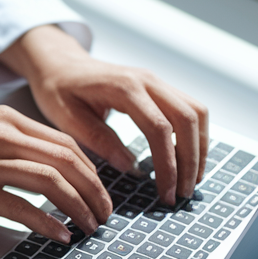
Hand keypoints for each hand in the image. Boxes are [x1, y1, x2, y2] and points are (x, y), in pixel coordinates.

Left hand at [0, 25, 208, 204]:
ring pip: (196, 113)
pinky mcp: (159, 88)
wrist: (61, 64)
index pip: (159, 128)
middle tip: (183, 194)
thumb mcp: (67, 119)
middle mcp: (148, 80)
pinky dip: (194, 135)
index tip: (166, 193)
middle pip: (188, 119)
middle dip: (191, 160)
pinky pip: (189, 110)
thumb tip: (132, 169)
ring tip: (190, 181)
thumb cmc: (58, 90)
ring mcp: (157, 81)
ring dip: (199, 148)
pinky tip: (186, 160)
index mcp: (123, 87)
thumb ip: (99, 141)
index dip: (168, 164)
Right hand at [0, 96, 112, 241]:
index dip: (94, 171)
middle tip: (105, 214)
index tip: (102, 191)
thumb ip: (9, 140)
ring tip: (89, 226)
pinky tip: (59, 233)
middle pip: (69, 162)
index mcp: (6, 120)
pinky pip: (21, 206)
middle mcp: (1, 136)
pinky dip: (47, 222)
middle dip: (95, 191)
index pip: (67, 144)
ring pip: (52, 182)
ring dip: (79, 207)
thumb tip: (46, 165)